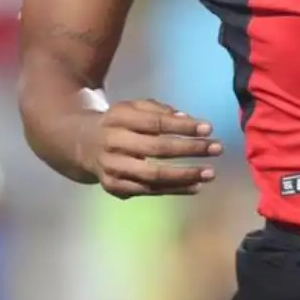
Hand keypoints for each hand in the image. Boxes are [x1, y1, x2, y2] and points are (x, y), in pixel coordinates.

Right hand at [85, 98, 219, 197]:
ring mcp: (112, 168)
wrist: (81, 144)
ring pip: (152, 175)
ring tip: (210, 173)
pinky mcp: (114, 187)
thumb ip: (158, 110)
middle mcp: (113, 144)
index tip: (208, 128)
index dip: (182, 126)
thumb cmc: (119, 123)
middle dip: (190, 149)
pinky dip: (173, 190)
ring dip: (184, 175)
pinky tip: (195, 186)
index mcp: (118, 119)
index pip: (155, 123)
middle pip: (156, 149)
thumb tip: (186, 118)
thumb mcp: (133, 108)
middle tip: (217, 148)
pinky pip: (148, 191)